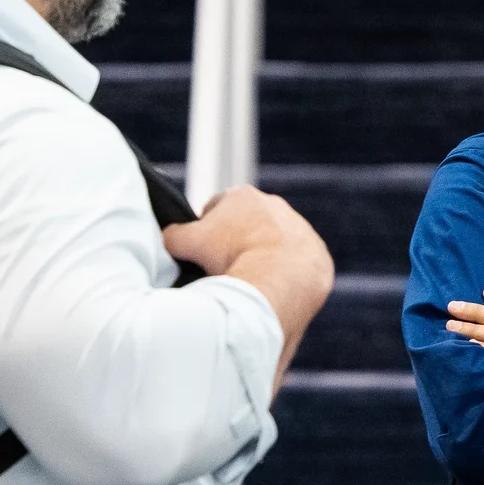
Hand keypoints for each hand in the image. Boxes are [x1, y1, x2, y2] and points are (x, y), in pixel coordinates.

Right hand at [162, 187, 334, 388]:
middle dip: (236, 241)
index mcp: (241, 197)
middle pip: (247, 224)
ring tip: (253, 281)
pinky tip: (276, 288)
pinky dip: (287, 273)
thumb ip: (173, 236)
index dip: (206, 231)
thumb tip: (166, 238)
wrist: (281, 277)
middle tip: (227, 268)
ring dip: (265, 257)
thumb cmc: (232, 257)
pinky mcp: (317, 252)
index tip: (205, 252)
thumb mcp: (189, 244)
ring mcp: (299, 227)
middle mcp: (274, 205)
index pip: (216, 208)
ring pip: (275, 243)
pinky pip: (298, 263)